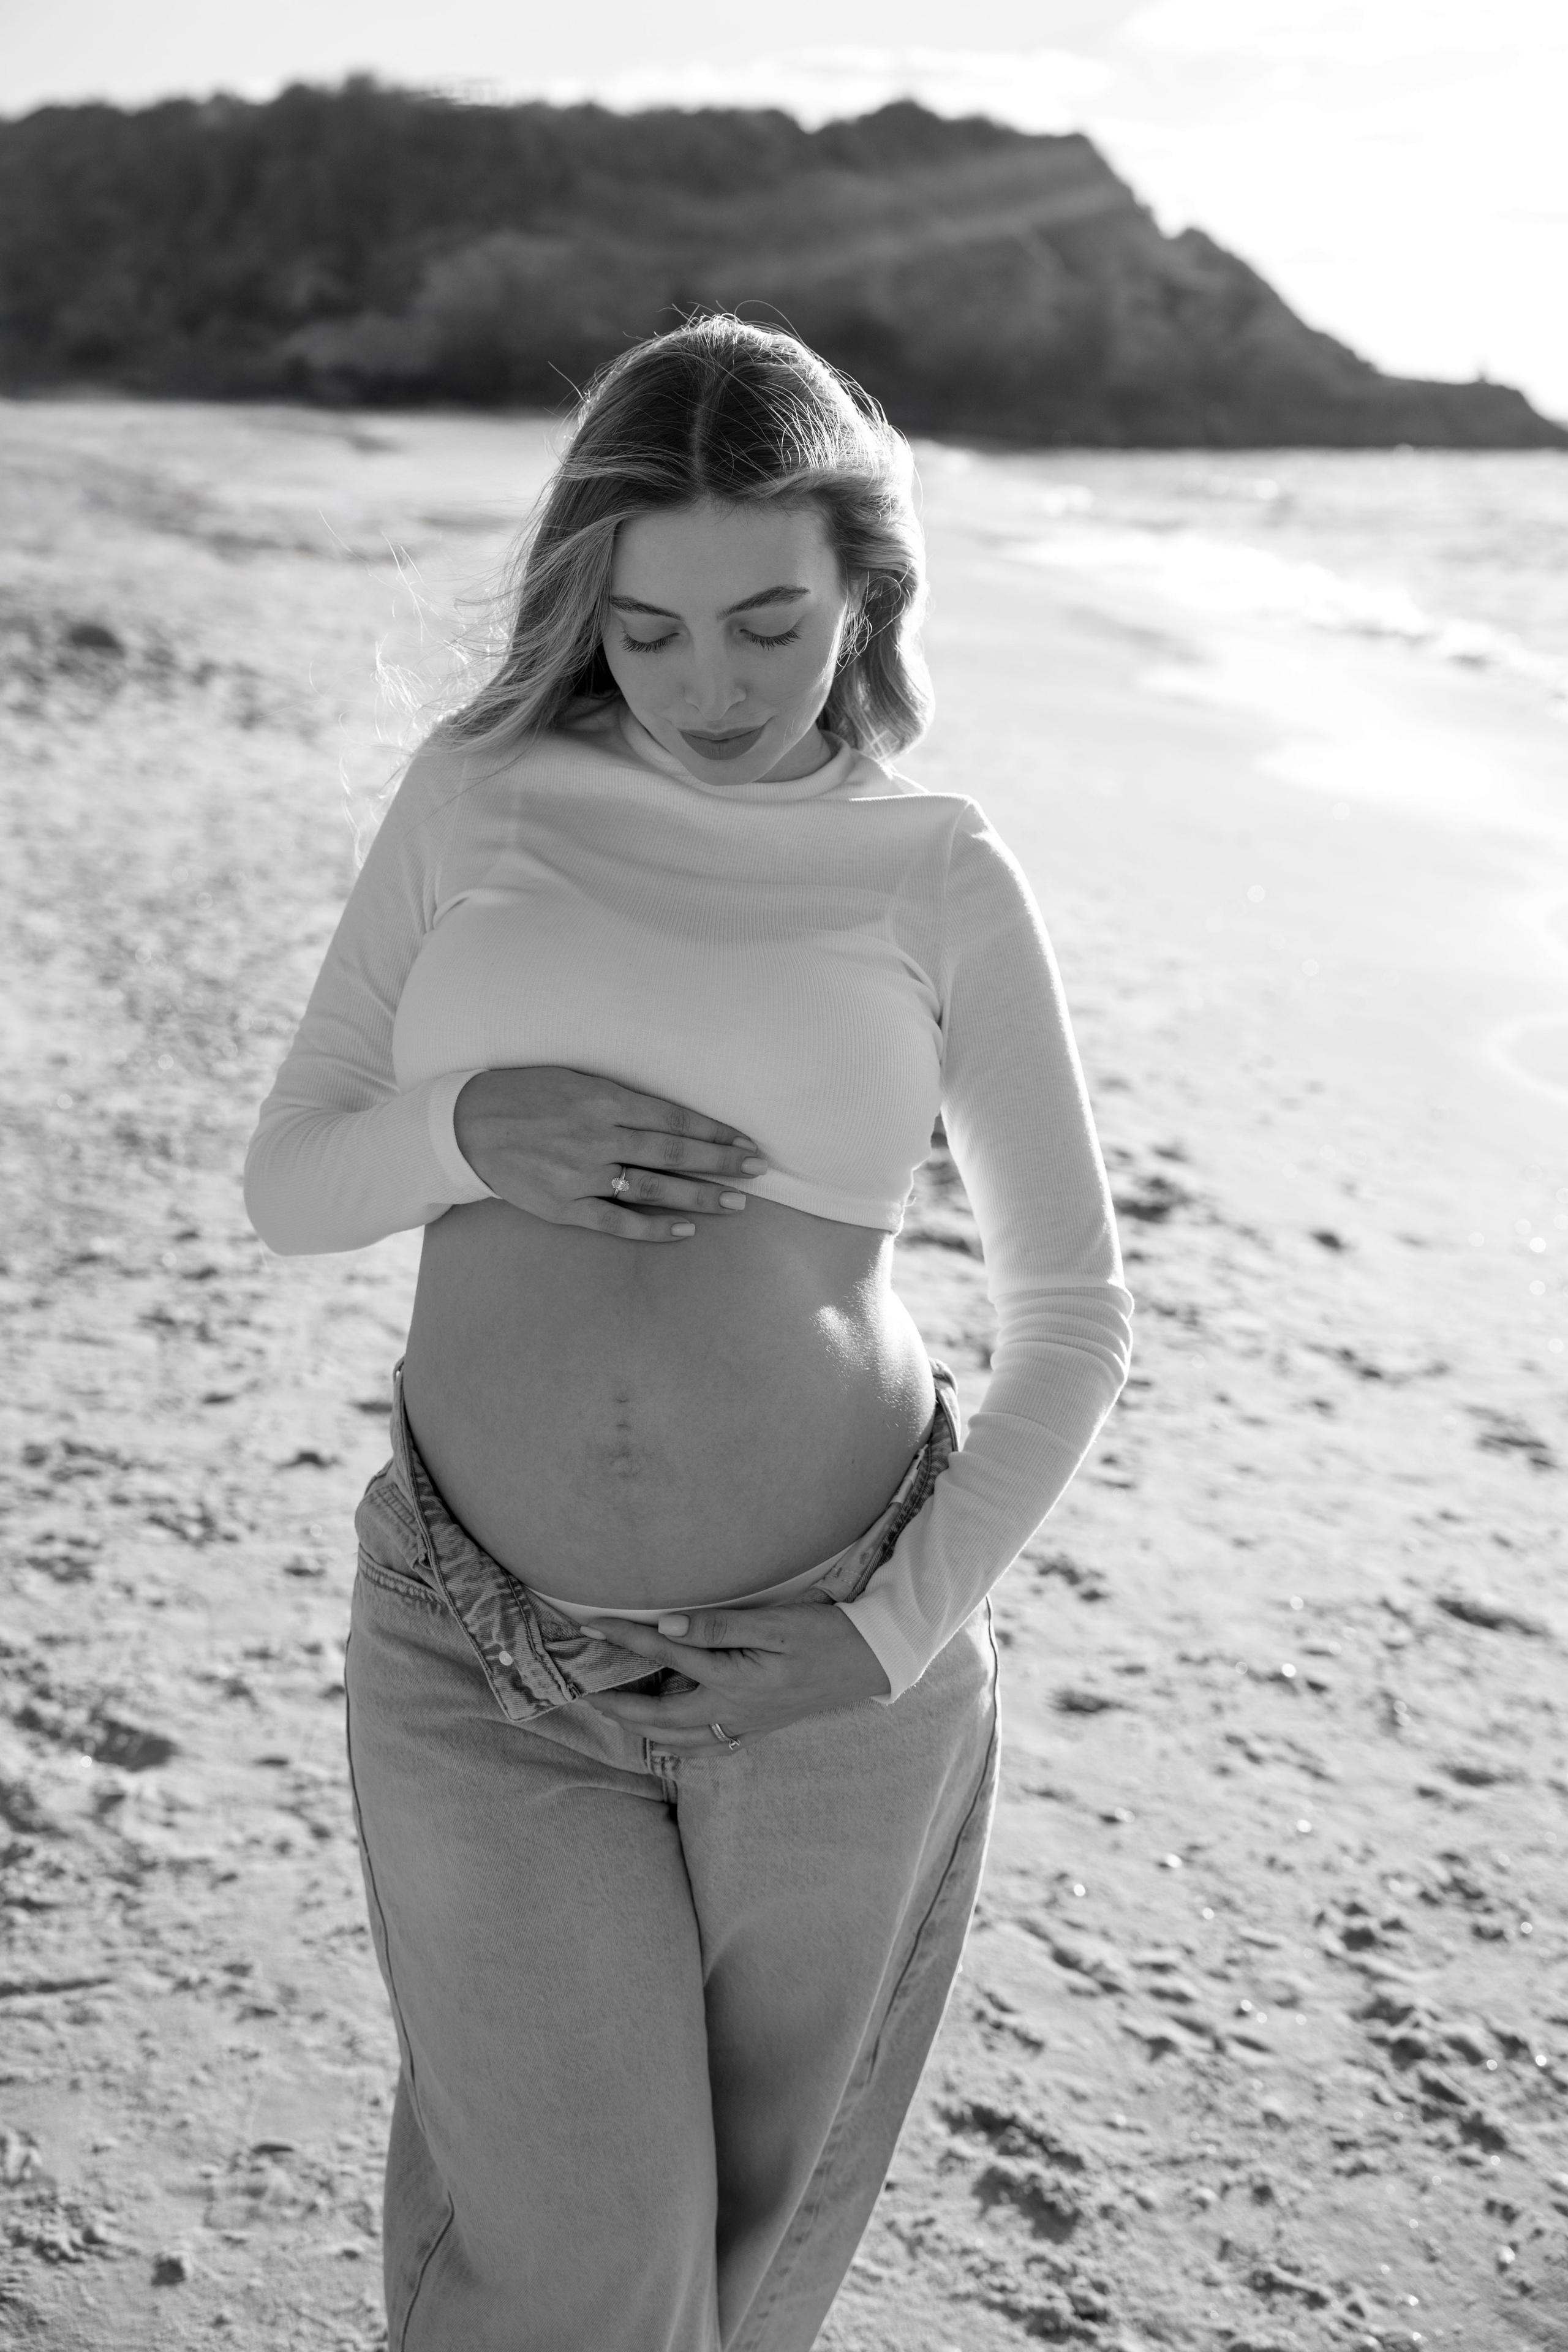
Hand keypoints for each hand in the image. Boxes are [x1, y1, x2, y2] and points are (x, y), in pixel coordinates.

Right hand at [453, 1066, 767, 1243]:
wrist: (466, 1125)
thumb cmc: (525, 1093)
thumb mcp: (575, 1078)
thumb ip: (621, 1097)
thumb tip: (670, 1115)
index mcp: (603, 1099)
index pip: (674, 1118)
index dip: (715, 1131)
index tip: (746, 1141)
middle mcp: (598, 1137)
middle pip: (673, 1152)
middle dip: (721, 1162)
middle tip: (758, 1169)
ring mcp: (581, 1175)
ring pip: (653, 1188)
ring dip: (699, 1196)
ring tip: (736, 1202)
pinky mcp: (563, 1206)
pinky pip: (616, 1221)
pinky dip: (652, 1228)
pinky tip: (685, 1231)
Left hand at [584, 1601, 892, 1752]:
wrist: (869, 1661)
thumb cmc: (824, 1635)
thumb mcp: (775, 1623)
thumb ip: (719, 1625)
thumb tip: (667, 1625)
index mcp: (733, 1681)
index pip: (666, 1655)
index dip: (627, 1639)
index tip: (594, 1626)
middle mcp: (732, 1711)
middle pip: (658, 1717)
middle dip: (618, 1704)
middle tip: (585, 1689)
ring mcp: (743, 1725)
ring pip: (678, 1740)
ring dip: (641, 1728)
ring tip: (615, 1711)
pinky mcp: (755, 1728)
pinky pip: (705, 1747)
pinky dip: (676, 1744)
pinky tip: (666, 1736)